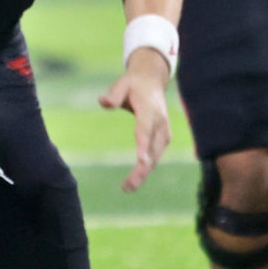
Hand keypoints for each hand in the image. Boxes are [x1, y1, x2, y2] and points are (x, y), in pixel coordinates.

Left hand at [99, 53, 171, 191]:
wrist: (152, 81)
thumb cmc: (133, 84)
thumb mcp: (121, 84)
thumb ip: (113, 94)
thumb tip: (103, 101)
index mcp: (150, 111)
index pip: (146, 131)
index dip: (144, 147)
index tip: (142, 163)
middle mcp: (160, 124)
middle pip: (152, 150)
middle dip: (142, 169)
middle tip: (128, 186)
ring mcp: (164, 132)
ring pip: (155, 156)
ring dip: (143, 173)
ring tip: (127, 188)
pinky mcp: (163, 138)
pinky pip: (155, 156)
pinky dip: (146, 168)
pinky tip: (134, 180)